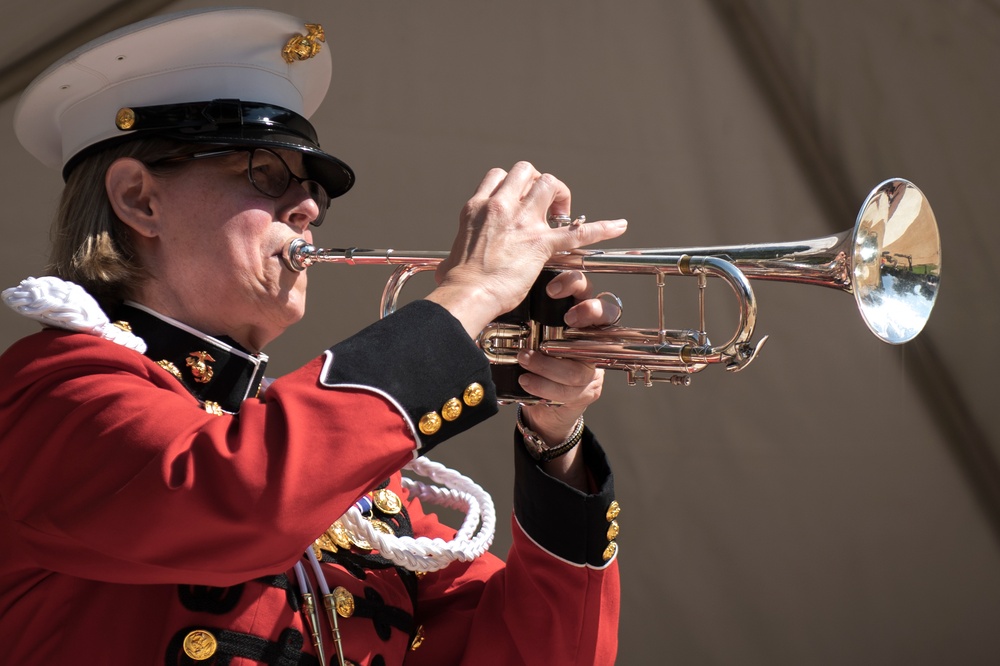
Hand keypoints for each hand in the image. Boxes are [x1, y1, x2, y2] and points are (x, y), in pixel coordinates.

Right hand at [426, 162, 626, 336]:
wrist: (467, 294)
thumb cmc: (458, 283)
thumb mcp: (451, 260)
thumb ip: (453, 258)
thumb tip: (446, 269)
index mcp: (477, 208)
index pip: (498, 176)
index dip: (513, 184)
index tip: (519, 199)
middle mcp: (500, 206)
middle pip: (526, 171)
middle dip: (538, 182)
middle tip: (544, 206)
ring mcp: (522, 222)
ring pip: (550, 183)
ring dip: (560, 195)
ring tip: (562, 214)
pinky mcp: (541, 244)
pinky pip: (578, 231)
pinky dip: (601, 228)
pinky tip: (618, 226)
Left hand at [518, 271, 620, 486]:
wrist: (541, 403)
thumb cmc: (533, 357)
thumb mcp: (527, 331)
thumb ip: (523, 314)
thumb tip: (496, 299)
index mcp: (576, 312)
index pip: (586, 288)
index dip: (574, 285)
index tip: (551, 290)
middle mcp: (591, 336)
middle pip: (606, 314)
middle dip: (587, 313)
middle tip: (567, 320)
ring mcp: (592, 364)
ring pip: (581, 361)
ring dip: (548, 363)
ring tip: (524, 359)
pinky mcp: (588, 390)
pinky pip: (569, 390)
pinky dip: (543, 386)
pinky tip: (526, 381)